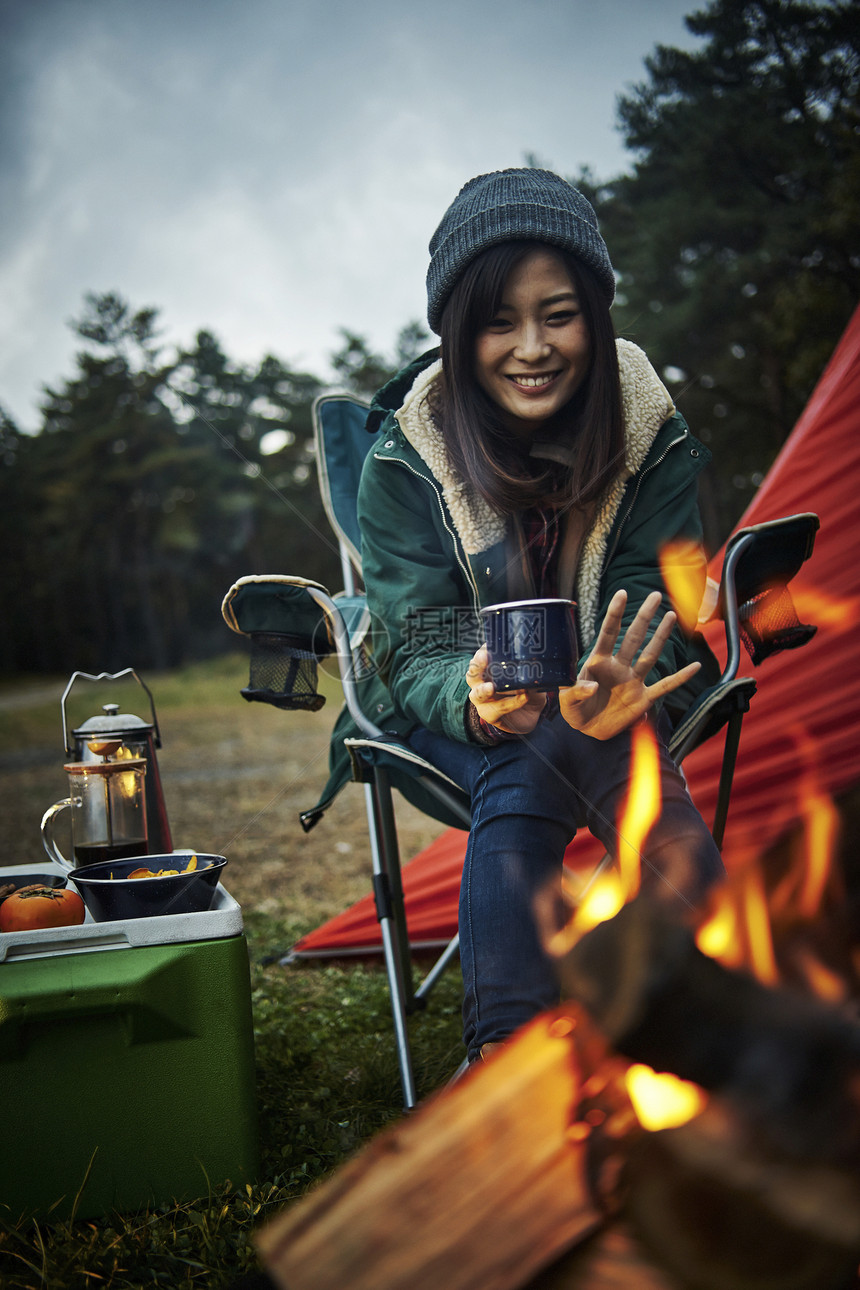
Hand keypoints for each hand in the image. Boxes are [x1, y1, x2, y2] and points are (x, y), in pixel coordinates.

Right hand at [466, 645, 548, 735]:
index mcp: (489, 669)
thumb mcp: (530, 675)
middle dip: (477, 665)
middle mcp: (482, 683)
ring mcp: (483, 700)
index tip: (489, 646)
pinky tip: (524, 697)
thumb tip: (535, 659)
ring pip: (476, 694)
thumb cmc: (527, 688)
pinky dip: (511, 702)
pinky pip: (497, 709)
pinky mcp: (489, 714)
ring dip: (483, 690)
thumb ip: (529, 668)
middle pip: (472, 673)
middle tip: (484, 659)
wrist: (532, 713)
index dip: (483, 651)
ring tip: (491, 687)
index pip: (481, 657)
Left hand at [558, 589, 699, 740]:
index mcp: (598, 662)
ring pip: (650, 654)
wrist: (588, 729)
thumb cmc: (575, 710)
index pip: (608, 634)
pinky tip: (695, 667)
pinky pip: (665, 686)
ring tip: (671, 616)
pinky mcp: (643, 698)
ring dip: (661, 636)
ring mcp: (633, 681)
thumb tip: (591, 687)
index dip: (615, 614)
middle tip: (655, 595)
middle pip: (634, 637)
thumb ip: (575, 692)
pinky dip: (680, 678)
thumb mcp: (567, 701)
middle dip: (644, 616)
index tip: (622, 594)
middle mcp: (618, 667)